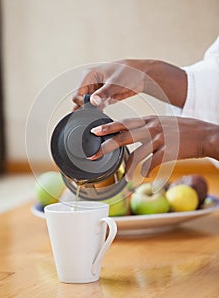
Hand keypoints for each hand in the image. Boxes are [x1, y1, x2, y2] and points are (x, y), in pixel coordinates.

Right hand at [72, 60, 186, 109]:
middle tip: (97, 111)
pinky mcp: (102, 97)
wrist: (142, 75)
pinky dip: (98, 111)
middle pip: (80, 101)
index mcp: (89, 75)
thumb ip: (103, 93)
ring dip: (93, 110)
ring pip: (87, 105)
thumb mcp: (115, 83)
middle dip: (87, 108)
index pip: (77, 94)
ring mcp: (96, 91)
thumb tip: (93, 101)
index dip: (82, 103)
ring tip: (102, 110)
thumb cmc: (129, 72)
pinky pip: (96, 108)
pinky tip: (103, 113)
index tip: (92, 108)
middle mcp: (90, 83)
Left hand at [89, 116, 216, 179]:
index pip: (124, 123)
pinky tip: (144, 177)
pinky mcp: (168, 152)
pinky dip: (146, 172)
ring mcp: (160, 139)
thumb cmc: (183, 129)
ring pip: (137, 154)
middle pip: (124, 136)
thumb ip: (147, 127)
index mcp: (149, 120)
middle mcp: (152, 128)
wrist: (204, 134)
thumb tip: (131, 134)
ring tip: (124, 176)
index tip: (94, 131)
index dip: (108, 127)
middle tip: (94, 152)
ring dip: (129, 167)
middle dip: (107, 144)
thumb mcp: (163, 122)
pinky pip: (152, 164)